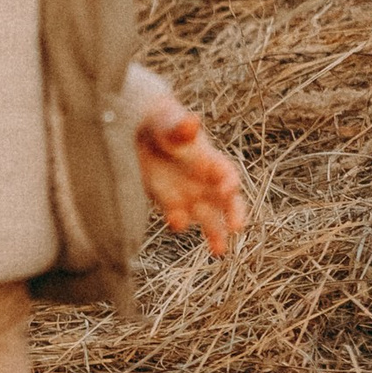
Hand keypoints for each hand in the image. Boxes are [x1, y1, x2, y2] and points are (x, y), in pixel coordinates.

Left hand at [135, 103, 247, 255]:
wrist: (135, 129)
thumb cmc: (159, 121)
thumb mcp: (167, 121)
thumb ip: (179, 126)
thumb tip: (192, 122)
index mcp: (208, 158)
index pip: (227, 173)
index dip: (229, 182)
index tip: (227, 191)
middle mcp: (202, 179)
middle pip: (226, 201)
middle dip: (233, 214)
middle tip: (237, 228)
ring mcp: (187, 192)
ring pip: (208, 216)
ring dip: (215, 232)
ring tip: (219, 251)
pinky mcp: (168, 201)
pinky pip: (178, 217)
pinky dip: (179, 222)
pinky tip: (176, 223)